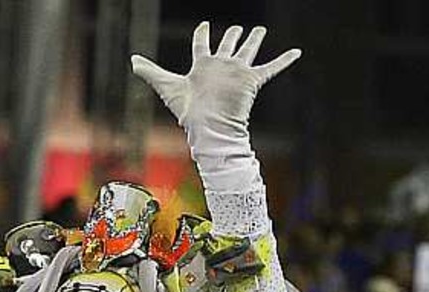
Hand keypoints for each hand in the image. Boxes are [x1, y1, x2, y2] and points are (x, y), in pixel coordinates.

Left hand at [130, 22, 300, 151]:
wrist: (209, 128)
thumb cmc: (189, 111)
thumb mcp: (166, 85)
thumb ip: (150, 71)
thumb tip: (131, 60)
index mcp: (202, 66)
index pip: (202, 45)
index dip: (202, 34)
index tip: (204, 25)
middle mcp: (221, 67)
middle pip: (227, 45)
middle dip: (232, 36)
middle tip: (238, 29)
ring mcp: (237, 72)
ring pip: (247, 50)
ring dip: (254, 40)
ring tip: (260, 30)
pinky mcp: (251, 80)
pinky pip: (271, 67)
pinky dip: (284, 60)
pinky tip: (297, 52)